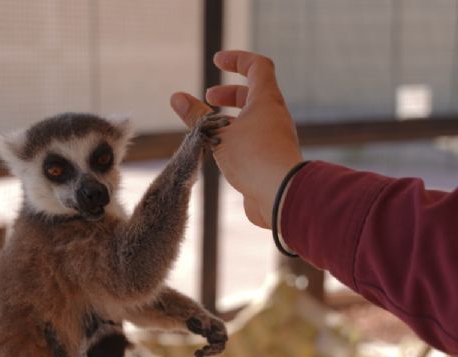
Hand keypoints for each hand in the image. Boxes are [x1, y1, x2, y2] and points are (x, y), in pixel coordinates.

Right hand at [170, 50, 302, 228]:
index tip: (217, 61)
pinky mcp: (273, 161)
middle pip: (255, 94)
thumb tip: (176, 97)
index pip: (257, 66)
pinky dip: (237, 140)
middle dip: (229, 94)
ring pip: (254, 121)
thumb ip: (196, 117)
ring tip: (210, 130)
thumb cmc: (252, 158)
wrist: (281, 195)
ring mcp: (277, 139)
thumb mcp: (216, 134)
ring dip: (231, 119)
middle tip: (208, 100)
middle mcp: (276, 117)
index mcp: (267, 101)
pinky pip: (255, 142)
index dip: (237, 60)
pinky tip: (222, 155)